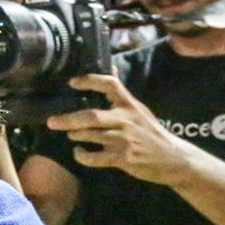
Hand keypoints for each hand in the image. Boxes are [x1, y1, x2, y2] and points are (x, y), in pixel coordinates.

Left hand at [46, 74, 193, 186]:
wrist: (173, 158)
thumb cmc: (151, 132)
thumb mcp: (138, 109)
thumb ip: (120, 93)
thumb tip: (110, 66)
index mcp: (130, 105)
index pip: (110, 84)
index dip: (89, 80)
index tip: (72, 82)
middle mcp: (126, 119)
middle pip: (92, 116)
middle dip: (68, 119)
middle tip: (51, 122)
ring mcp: (124, 139)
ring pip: (91, 136)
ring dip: (76, 135)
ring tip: (70, 134)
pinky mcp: (123, 158)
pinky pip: (96, 157)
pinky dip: (83, 156)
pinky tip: (79, 152)